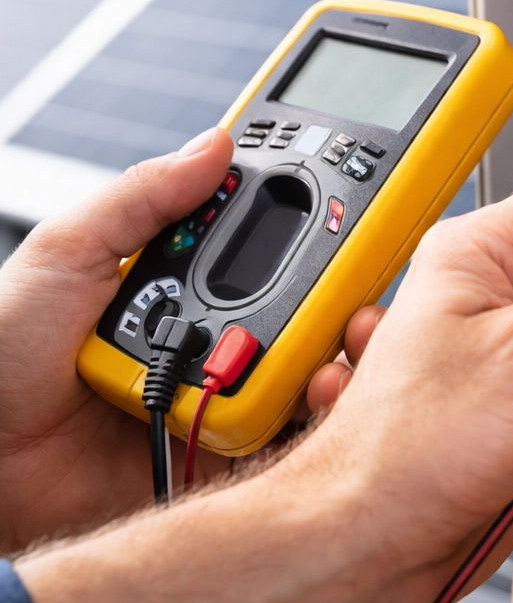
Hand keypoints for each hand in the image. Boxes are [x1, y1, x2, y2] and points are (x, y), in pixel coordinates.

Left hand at [0, 127, 365, 551]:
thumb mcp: (66, 253)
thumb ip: (140, 198)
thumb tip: (213, 145)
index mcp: (184, 288)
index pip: (271, 251)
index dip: (318, 237)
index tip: (357, 218)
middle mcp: (213, 340)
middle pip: (308, 314)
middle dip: (345, 303)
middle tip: (356, 299)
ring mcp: (222, 397)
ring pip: (310, 375)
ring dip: (334, 362)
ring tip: (327, 357)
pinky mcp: (226, 456)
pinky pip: (289, 440)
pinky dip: (312, 421)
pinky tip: (313, 399)